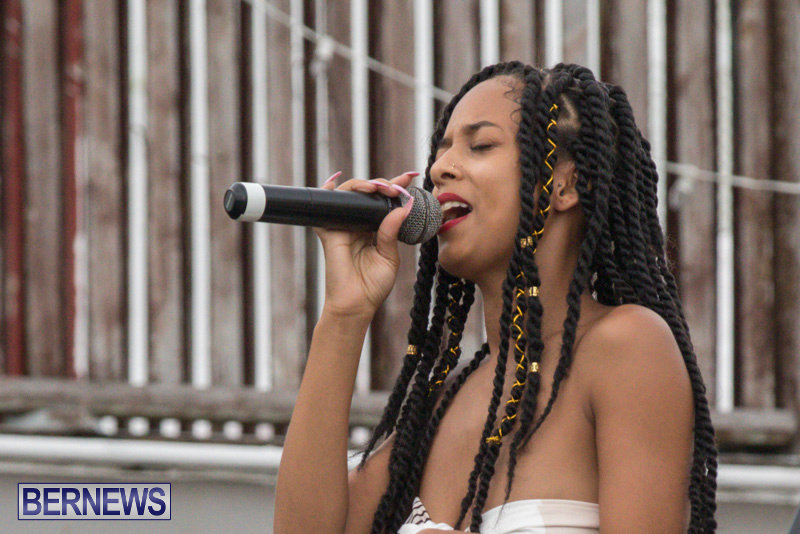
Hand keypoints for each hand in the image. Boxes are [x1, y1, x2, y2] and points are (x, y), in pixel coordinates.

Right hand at [313, 171, 417, 318]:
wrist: (356, 304)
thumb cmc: (373, 286)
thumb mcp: (389, 256)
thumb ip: (392, 231)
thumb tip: (403, 207)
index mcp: (375, 230)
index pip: (385, 204)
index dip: (396, 189)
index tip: (410, 177)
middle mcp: (359, 225)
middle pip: (368, 195)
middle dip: (383, 184)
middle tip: (397, 187)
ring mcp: (343, 227)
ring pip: (350, 195)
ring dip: (363, 185)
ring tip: (379, 187)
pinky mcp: (330, 232)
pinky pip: (325, 207)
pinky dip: (327, 192)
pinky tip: (335, 182)